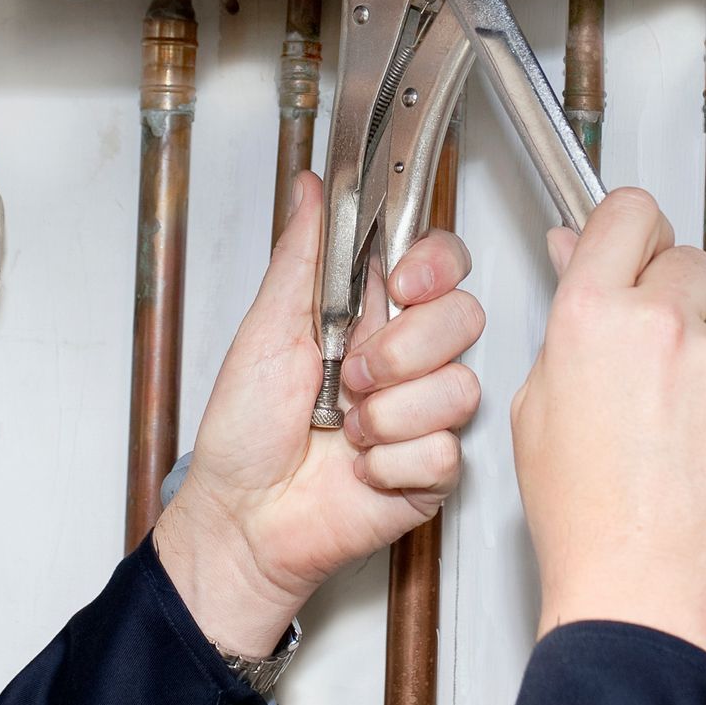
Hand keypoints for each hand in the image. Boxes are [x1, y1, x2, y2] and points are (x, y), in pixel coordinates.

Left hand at [155, 172, 484, 655]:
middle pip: (464, 317)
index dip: (434, 265)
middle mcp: (406, 361)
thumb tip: (312, 189)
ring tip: (348, 429)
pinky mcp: (432, 472)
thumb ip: (300, 256)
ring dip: (388, 413)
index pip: (441, 263)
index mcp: (369, 316)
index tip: (399, 283)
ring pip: (460, 388)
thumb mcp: (265, 329)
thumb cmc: (244, 431)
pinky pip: (443, 452)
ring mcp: (423, 416)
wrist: (241, 515)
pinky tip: (362, 469)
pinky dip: (390, 464)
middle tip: (350, 374)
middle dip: (401, 348)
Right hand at [511, 188, 705, 661]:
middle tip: (646, 347)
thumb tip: (580, 262)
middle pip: (686, 259)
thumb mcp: (537, 403)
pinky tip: (696, 447)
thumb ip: (568, 322)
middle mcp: (664, 325)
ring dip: (699, 355)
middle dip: (667, 292)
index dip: (628, 226)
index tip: (629, 241)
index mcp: (593, 316)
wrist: (640, 582)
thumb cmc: (581, 511)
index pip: (628, 212)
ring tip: (667, 423)